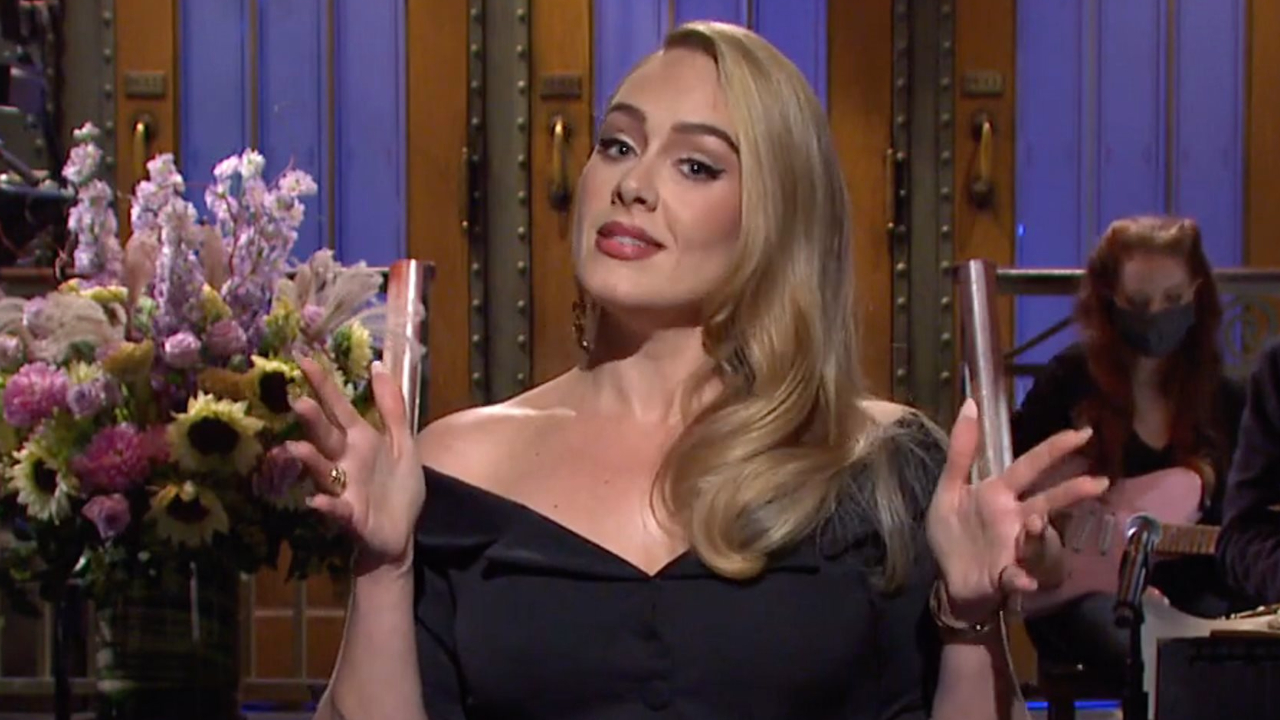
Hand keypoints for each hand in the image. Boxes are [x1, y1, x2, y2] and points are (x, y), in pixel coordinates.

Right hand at [288, 357, 424, 575]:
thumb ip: (391, 407)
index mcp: (360, 440)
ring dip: (310, 460)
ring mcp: (345, 488)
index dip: (322, 384)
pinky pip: (336, 509)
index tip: (303, 358)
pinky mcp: (351, 515)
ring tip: (295, 448)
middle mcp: (346, 460)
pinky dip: (326, 505)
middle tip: (298, 401)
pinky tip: (316, 501)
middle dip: (312, 421)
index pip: (338, 406)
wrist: (403, 532)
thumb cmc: (397, 486)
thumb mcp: (401, 441)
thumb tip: (378, 365)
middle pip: (326, 436)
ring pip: (324, 471)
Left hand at [926, 399, 1108, 621]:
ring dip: (1039, 531)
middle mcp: (1014, 518)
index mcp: (998, 493)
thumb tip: (970, 403)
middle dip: (1072, 491)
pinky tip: (1022, 580)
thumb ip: (961, 451)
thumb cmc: (953, 532)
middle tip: (1099, 481)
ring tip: (1035, 523)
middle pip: (1047, 500)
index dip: (1054, 449)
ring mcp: (1014, 546)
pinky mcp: (1006, 574)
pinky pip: (1018, 576)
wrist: (948, 579)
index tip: (1082, 433)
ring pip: (1038, 537)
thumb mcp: (949, 489)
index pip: (1029, 466)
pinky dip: (1021, 578)